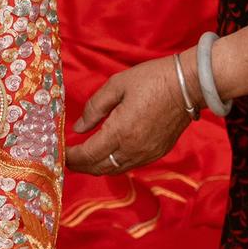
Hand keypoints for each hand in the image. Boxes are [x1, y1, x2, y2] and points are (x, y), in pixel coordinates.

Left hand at [65, 55, 193, 175]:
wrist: (188, 85)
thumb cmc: (152, 79)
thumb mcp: (116, 85)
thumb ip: (94, 108)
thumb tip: (78, 128)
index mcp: (121, 132)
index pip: (88, 155)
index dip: (71, 157)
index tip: (59, 153)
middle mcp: (134, 149)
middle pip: (99, 167)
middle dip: (80, 166)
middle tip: (67, 159)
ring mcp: (147, 154)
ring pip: (115, 169)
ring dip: (97, 166)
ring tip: (84, 157)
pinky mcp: (158, 153)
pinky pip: (130, 165)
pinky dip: (114, 163)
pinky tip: (108, 153)